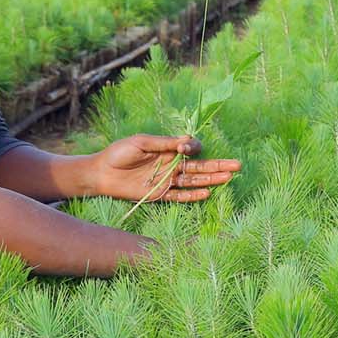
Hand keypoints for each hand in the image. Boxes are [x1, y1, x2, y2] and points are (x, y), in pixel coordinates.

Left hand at [92, 134, 239, 203]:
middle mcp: (170, 165)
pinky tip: (208, 193)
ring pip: (194, 180)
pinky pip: (180, 196)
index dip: (193, 147)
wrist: (100, 173)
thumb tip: (186, 141)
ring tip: (229, 178)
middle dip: (218, 165)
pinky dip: (193, 196)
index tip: (185, 147)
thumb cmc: (118, 154)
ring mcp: (167, 180)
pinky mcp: (160, 194)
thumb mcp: (140, 143)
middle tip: (237, 165)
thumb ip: (163, 143)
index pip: (190, 148)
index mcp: (167, 150)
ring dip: (211, 179)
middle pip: (199, 165)